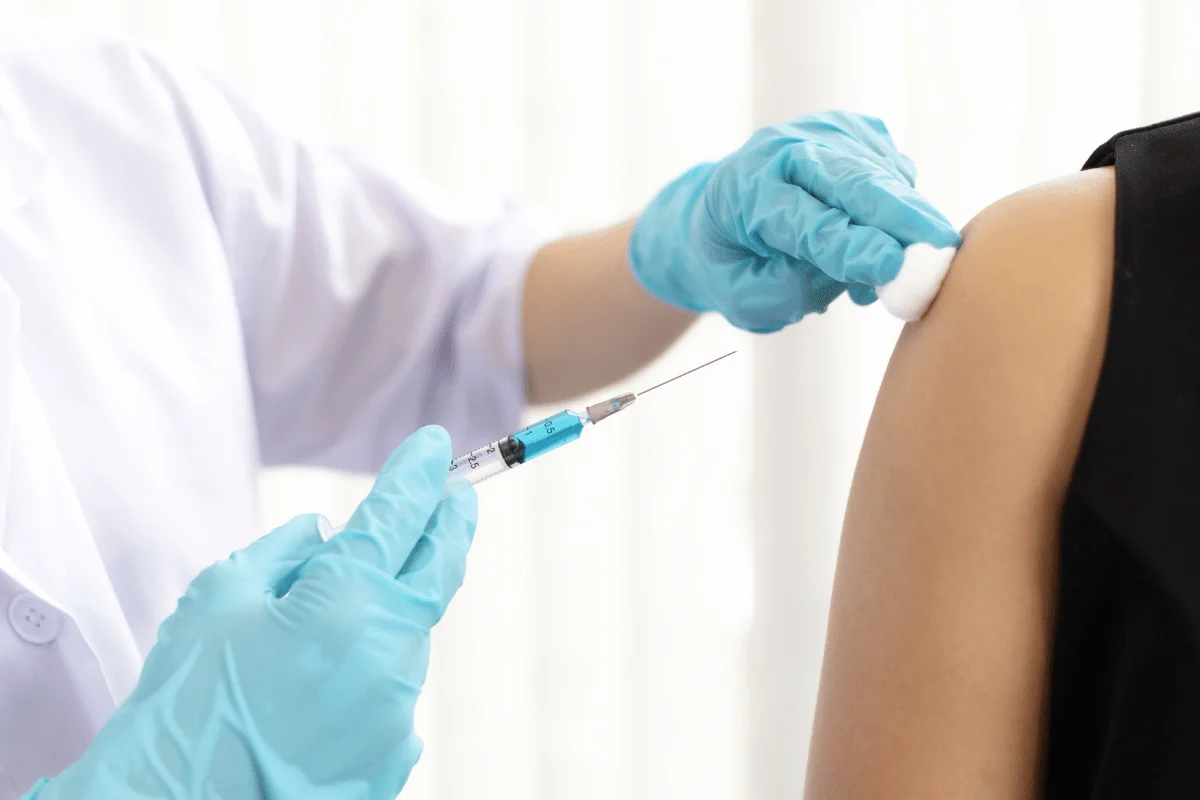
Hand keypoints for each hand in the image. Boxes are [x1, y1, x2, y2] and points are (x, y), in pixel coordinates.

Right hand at [27, 426, 474, 799]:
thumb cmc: (187, 703)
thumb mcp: (219, 599)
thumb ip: (284, 551)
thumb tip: (328, 532)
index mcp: (345, 602)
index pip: (399, 515)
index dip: (418, 473)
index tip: (434, 444)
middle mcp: (389, 652)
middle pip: (439, 568)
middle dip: (451, 521)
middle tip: (457, 491)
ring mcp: (397, 708)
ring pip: (407, 634)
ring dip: (387, 610)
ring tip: (322, 625)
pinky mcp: (393, 753)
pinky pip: (390, 690)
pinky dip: (368, 670)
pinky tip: (320, 687)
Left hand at [629, 110, 960, 330]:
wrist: (725, 211)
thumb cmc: (733, 261)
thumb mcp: (736, 293)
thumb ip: (781, 291)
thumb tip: (849, 278)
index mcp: (745, 188)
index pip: (806, 220)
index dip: (850, 244)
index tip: (891, 267)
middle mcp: (786, 148)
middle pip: (855, 182)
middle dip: (901, 217)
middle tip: (943, 251)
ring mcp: (827, 133)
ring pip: (884, 179)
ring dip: (903, 226)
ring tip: (893, 273)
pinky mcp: (861, 132)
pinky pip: (896, 174)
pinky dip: (900, 213)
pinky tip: (879, 243)